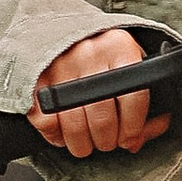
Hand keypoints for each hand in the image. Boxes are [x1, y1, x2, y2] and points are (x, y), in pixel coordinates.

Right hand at [31, 28, 169, 158]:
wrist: (68, 34)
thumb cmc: (105, 57)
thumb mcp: (132, 67)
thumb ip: (144, 103)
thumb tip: (136, 140)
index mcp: (119, 47)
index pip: (134, 96)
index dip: (134, 126)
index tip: (130, 137)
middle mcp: (89, 53)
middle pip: (102, 117)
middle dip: (108, 141)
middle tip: (108, 142)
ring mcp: (60, 66)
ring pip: (74, 125)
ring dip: (83, 145)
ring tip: (87, 144)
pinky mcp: (37, 79)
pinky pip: (46, 121)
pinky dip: (55, 136)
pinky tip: (64, 133)